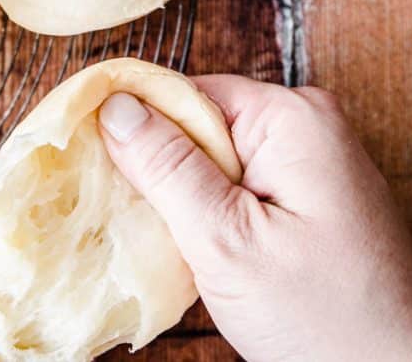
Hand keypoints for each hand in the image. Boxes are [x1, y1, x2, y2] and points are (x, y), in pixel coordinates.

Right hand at [98, 76, 411, 360]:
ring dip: (183, 199)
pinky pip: (241, 188)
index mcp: (293, 118)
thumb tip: (114, 104)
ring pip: (216, 163)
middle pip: (200, 126)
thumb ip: (167, 168)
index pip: (187, 92)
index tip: (89, 160)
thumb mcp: (226, 241)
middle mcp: (307, 126)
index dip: (136, 125)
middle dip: (161, 169)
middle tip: (129, 217)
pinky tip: (198, 253)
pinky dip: (212, 217)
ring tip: (163, 241)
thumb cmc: (323, 318)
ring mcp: (312, 164)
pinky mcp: (309, 199)